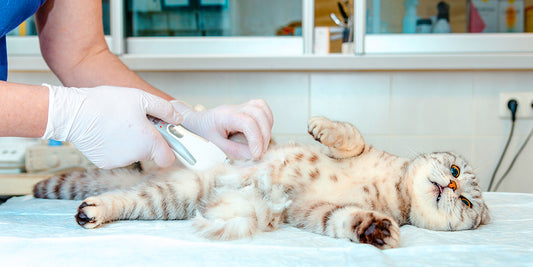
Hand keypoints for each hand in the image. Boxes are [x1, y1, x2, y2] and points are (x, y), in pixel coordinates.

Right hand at [42, 84, 181, 168]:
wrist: (73, 113)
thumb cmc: (106, 104)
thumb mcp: (141, 98)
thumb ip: (164, 109)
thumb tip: (177, 118)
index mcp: (149, 142)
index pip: (169, 158)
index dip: (170, 149)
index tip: (166, 138)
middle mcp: (136, 156)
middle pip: (150, 153)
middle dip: (148, 140)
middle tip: (139, 122)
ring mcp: (119, 162)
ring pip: (133, 154)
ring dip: (131, 142)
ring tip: (118, 123)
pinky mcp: (104, 163)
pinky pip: (116, 155)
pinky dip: (115, 146)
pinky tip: (107, 131)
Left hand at [172, 99, 272, 159]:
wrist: (194, 123)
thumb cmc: (201, 134)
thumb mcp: (214, 146)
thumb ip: (234, 151)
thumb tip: (254, 155)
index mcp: (224, 115)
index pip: (248, 122)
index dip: (256, 139)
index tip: (256, 155)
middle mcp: (234, 108)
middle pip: (258, 113)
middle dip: (264, 135)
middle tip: (259, 152)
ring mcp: (241, 107)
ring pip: (263, 109)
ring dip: (267, 127)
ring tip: (261, 144)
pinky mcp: (246, 110)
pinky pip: (263, 110)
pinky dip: (267, 121)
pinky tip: (262, 134)